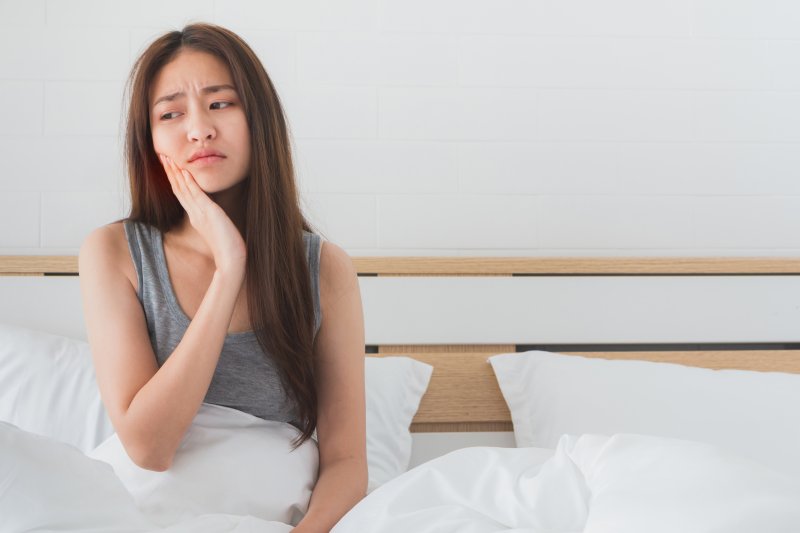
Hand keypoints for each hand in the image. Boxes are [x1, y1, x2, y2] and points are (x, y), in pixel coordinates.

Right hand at [158, 154, 246, 275]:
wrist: (231, 259)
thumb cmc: (228, 246)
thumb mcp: (217, 228)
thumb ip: (212, 220)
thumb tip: (213, 214)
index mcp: (195, 217)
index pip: (182, 194)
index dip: (174, 179)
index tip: (169, 166)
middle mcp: (194, 214)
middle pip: (178, 189)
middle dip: (169, 172)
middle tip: (161, 156)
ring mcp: (200, 213)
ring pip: (183, 189)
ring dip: (175, 173)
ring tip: (168, 159)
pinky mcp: (209, 213)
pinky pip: (196, 195)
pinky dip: (189, 183)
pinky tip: (184, 171)